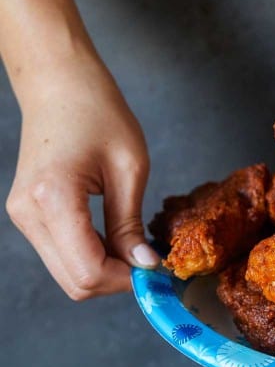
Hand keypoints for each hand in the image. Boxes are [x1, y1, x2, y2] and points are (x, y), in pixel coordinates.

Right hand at [5, 54, 159, 299]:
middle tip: (152, 264)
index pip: (87, 270)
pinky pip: (62, 253)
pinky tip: (117, 240)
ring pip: (67, 273)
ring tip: (137, 248)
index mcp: (53, 198)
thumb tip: (145, 266)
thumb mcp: (130, 168)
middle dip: (117, 281)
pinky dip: (91, 256)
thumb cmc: (99, 113)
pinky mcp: (28, 214)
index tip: (159, 272)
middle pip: (74, 282)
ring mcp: (23, 216)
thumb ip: (131, 224)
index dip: (127, 280)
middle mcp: (28, 213)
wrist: (61, 84)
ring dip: (105, 271)